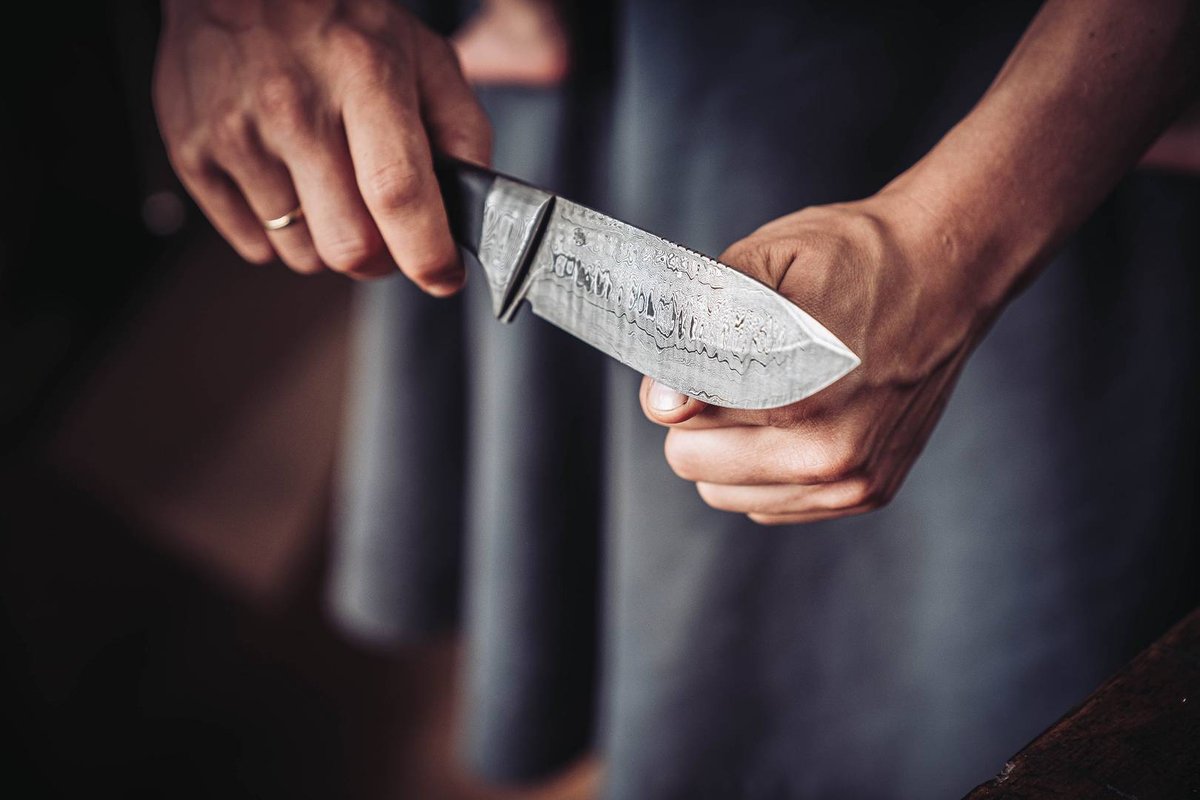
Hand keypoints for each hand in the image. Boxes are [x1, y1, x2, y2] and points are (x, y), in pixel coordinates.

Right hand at [154, 0, 490, 291]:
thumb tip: (470, 208)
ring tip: (331, 191)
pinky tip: (287, 183)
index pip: (397, 192)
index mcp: (363, 75)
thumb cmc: (338, 21)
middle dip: (382, 259)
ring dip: (329, 244)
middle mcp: (294, 106)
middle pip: (349, 246)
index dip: (427, 253)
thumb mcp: (421, 53)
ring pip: (303, 255)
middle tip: (388, 235)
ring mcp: (236, 134)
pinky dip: (280, 234)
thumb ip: (462, 129)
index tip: (444, 276)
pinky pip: (253, 246)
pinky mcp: (192, 154)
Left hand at [640, 192, 991, 524]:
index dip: (676, 379)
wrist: (947, 271)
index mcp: (792, 392)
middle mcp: (824, 451)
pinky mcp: (869, 492)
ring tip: (771, 392)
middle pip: (692, 462)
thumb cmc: (853, 259)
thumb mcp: (762, 263)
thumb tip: (663, 402)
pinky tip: (800, 418)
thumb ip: (697, 328)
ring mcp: (851, 479)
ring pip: (725, 492)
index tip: (695, 352)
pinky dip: (768, 470)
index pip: (676, 419)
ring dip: (730, 449)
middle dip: (698, 417)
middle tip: (737, 368)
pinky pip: (770, 505)